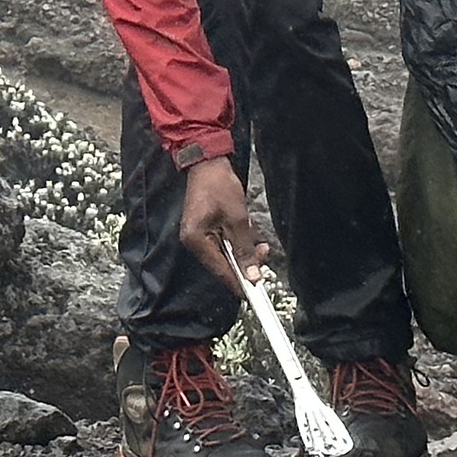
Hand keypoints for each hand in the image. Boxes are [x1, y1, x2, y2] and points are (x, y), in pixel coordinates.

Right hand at [178, 157, 263, 285]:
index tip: (254, 293)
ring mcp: (197, 236)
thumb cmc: (219, 186)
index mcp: (196, 241)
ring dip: (242, 251)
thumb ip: (244, 250)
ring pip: (225, 255)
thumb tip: (252, 276)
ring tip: (259, 243)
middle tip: (263, 254)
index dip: (238, 282)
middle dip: (245, 262)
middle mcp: (193, 242)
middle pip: (222, 264)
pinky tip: (247, 234)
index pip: (220, 270)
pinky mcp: (204, 229)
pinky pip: (222, 244)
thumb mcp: (237, 220)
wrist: (208, 163)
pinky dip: (236, 243)